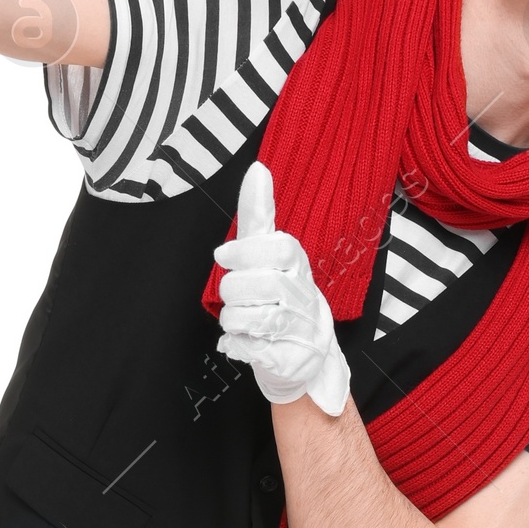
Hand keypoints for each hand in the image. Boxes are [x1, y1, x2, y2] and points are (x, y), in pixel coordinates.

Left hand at [213, 161, 351, 413]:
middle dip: (234, 291)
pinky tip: (240, 342)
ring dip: (233, 320)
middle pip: (258, 285)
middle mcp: (302, 295)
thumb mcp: (269, 252)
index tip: (222, 255)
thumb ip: (258, 213)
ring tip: (241, 321)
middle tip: (236, 296)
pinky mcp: (289, 359)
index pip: (280, 249)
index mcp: (297, 265)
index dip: (248, 252)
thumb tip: (257, 168)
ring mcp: (298, 329)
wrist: (306, 352)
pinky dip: (236, 346)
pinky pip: (252, 350)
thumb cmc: (280, 295)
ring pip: (251, 318)